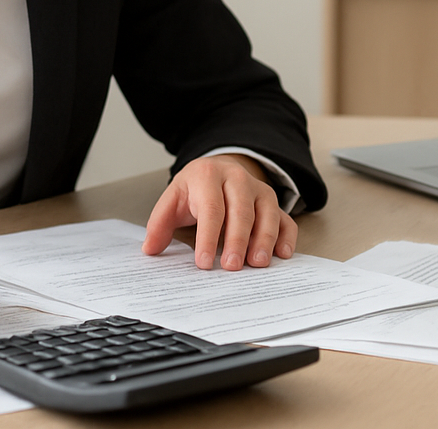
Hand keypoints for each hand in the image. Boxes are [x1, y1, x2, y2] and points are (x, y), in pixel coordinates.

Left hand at [141, 154, 296, 270]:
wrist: (216, 169)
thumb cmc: (195, 190)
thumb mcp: (173, 199)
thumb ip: (159, 223)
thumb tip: (150, 249)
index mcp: (208, 175)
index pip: (210, 208)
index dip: (207, 236)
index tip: (203, 262)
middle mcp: (237, 178)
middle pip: (241, 211)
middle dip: (237, 241)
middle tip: (231, 267)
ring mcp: (258, 189)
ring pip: (267, 213)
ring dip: (264, 239)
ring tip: (257, 263)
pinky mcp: (273, 201)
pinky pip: (286, 218)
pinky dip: (287, 236)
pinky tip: (282, 254)